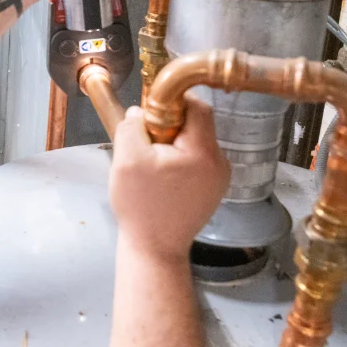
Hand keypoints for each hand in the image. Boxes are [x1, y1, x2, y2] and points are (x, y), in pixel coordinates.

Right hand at [109, 99, 228, 262]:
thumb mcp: (127, 159)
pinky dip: (177, 158)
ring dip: (172, 141)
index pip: (198, 106)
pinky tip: (159, 174)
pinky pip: (196, 159)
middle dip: (169, 123)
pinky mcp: (211, 189)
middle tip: (145, 137)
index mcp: (204, 153)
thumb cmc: (141, 205)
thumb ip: (132, 126)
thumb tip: (140, 112)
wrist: (154, 247)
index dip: (173, 98)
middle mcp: (219, 163)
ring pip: (195, 141)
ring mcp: (218, 178)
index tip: (150, 108)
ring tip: (150, 160)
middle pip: (198, 124)